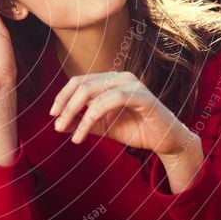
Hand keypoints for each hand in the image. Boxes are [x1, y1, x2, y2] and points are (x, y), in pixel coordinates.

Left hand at [49, 71, 196, 159]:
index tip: (53, 115)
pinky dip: (92, 117)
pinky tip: (84, 133)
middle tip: (57, 126)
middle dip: (66, 106)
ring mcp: (132, 84)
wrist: (167, 142)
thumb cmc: (136, 130)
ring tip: (72, 135)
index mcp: (110, 80)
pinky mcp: (143, 96)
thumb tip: (58, 124)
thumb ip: (82, 123)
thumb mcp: (103, 127)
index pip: (79, 81)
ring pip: (93, 91)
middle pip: (82, 85)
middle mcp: (120, 77)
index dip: (62, 96)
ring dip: (77, 114)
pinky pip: (111, 100)